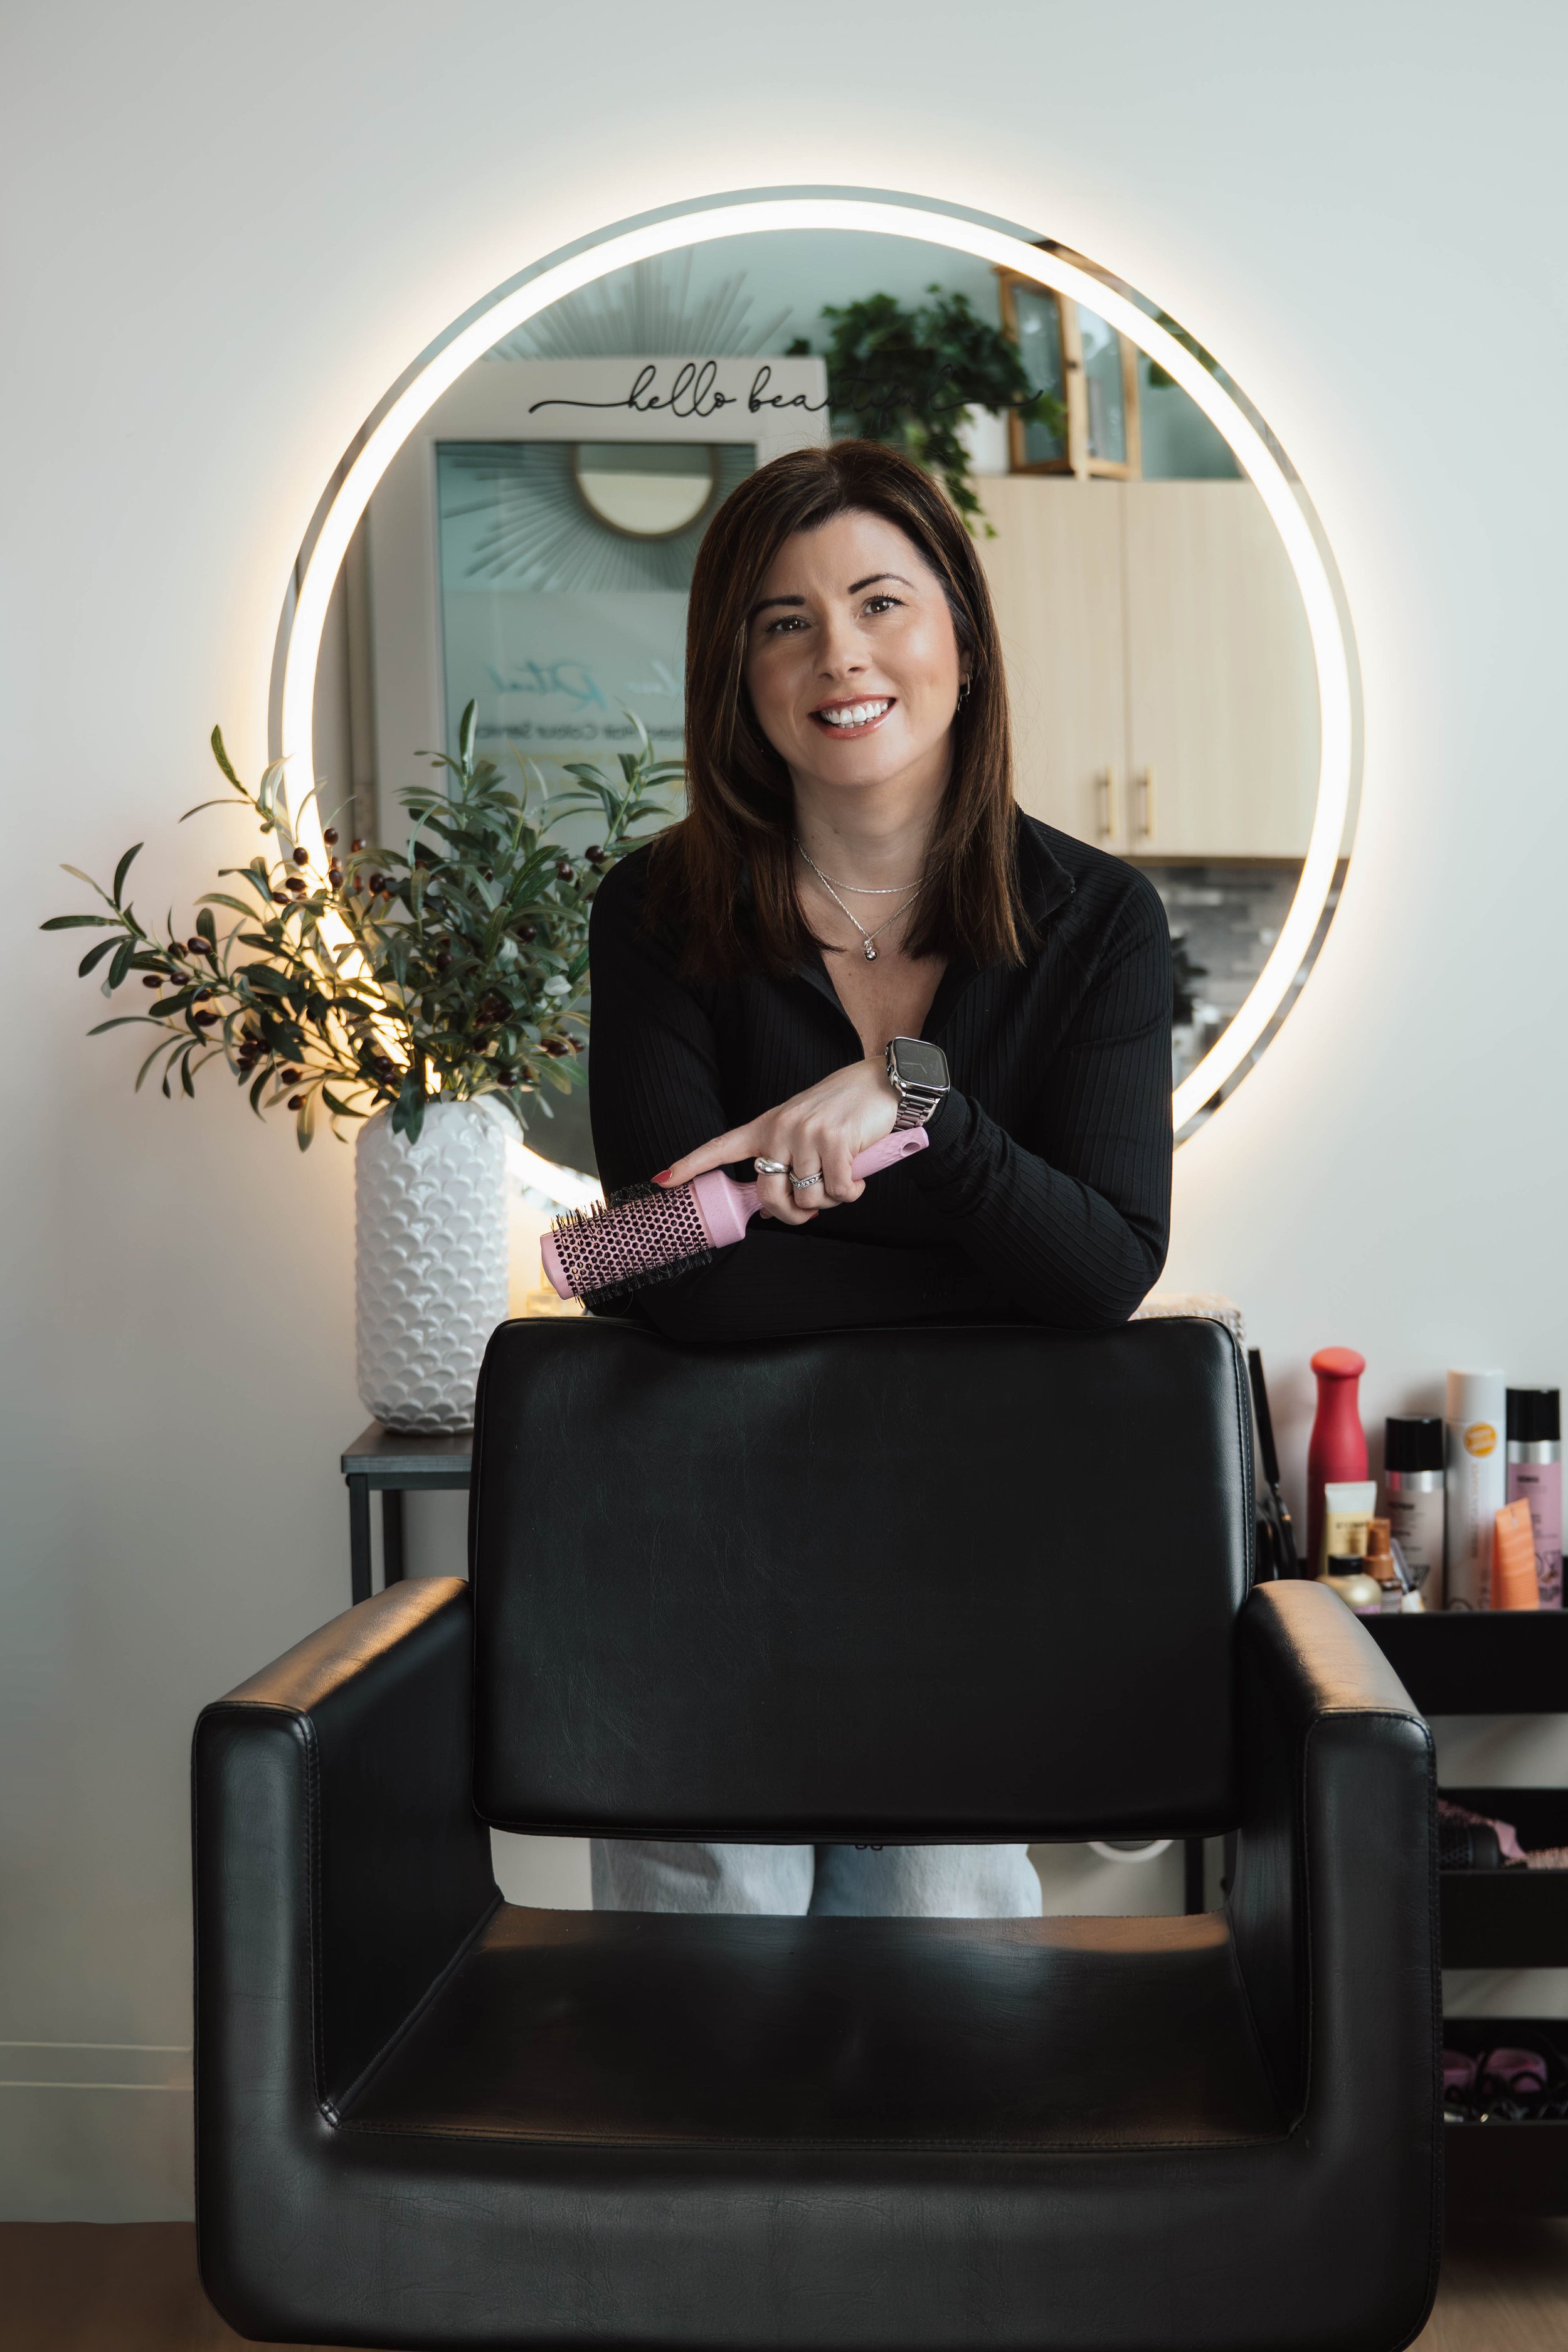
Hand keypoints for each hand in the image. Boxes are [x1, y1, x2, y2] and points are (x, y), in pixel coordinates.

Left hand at [655, 1057, 895, 1224]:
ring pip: (807, 1199)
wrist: (883, 1082)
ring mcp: (805, 1134)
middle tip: (812, 1209)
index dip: (689, 1166)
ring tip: (842, 1177)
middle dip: (792, 1215)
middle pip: (768, 1196)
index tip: (662, 1181)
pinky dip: (851, 1193)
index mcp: (767, 1125)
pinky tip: (858, 1177)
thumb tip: (770, 1208)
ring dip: (830, 1200)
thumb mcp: (804, 1128)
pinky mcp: (834, 1142)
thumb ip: (785, 1160)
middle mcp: (780, 1129)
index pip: (721, 1147)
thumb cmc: (845, 1110)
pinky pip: (837, 1192)